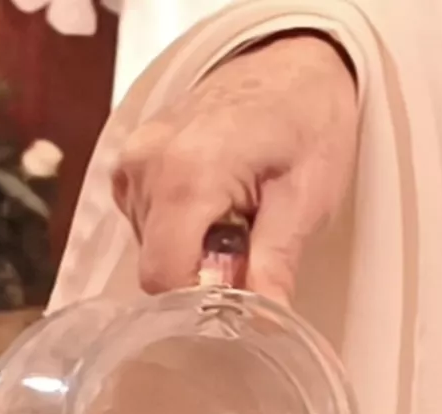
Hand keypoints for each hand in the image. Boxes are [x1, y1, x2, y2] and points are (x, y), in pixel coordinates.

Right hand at [114, 32, 357, 302]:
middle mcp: (146, 165)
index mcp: (186, 174)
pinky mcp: (132, 159)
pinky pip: (145, 220)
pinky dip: (179, 226)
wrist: (293, 61)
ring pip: (149, 245)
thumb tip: (262, 324)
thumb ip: (275, 263)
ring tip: (237, 216)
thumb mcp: (307, 196)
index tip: (239, 295)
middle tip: (251, 246)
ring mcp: (133, 159)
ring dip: (191, 249)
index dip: (199, 302)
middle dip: (200, 273)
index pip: (162, 277)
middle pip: (155, 264)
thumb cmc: (308, 117)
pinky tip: (216, 204)